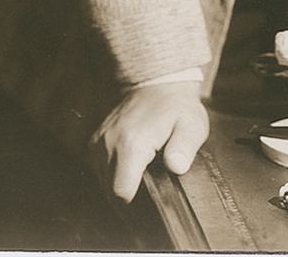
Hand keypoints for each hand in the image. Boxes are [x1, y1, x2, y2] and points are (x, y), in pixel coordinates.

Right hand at [91, 82, 208, 203]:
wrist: (158, 82)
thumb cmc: (177, 106)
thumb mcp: (192, 124)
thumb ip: (185, 147)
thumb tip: (177, 166)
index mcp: (132, 143)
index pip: (121, 193)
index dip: (136, 205)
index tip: (151, 200)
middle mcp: (109, 142)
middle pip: (110, 192)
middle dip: (129, 197)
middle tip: (150, 189)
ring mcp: (99, 140)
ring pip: (102, 182)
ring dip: (119, 184)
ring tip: (141, 176)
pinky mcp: (96, 139)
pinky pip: (98, 168)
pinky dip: (112, 173)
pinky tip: (130, 168)